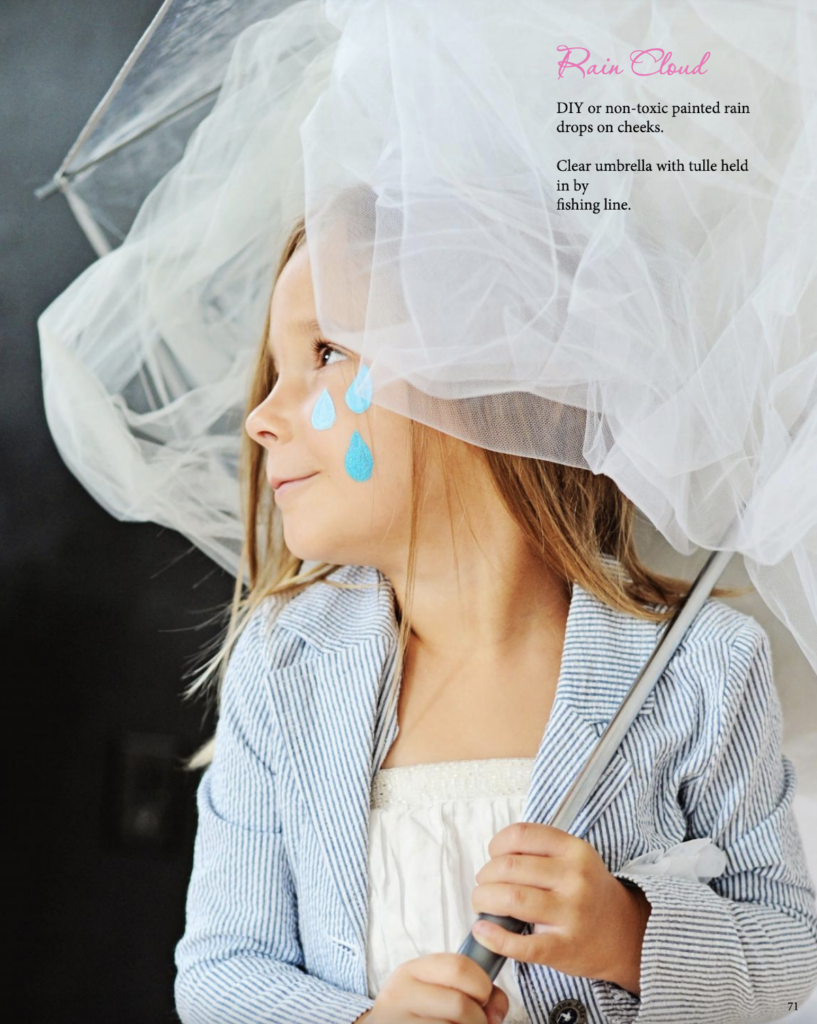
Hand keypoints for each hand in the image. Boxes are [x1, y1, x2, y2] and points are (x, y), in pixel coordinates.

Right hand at [363, 952, 509, 1023]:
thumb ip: (471, 989)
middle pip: (459, 1003)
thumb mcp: (436, 990)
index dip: (482, 985)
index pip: (459, 966)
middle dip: (478, 1016)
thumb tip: (495, 1012)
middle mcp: (400, 993)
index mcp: (412, 970)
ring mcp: (398, 1022)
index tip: (483, 998)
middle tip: (478, 1021)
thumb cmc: (418, 1012)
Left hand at [470, 821, 649, 991]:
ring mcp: (571, 914)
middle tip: (483, 885)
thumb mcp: (575, 859)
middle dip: (485, 876)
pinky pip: (522, 944)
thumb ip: (539, 851)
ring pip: (511, 898)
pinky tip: (483, 932)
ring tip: (482, 904)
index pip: (521, 835)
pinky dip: (495, 938)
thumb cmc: (588, 894)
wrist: (624, 935)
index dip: (497, 845)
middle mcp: (575, 878)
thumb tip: (493, 859)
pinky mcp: (564, 948)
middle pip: (510, 867)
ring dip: (484, 900)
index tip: (493, 856)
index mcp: (575, 850)